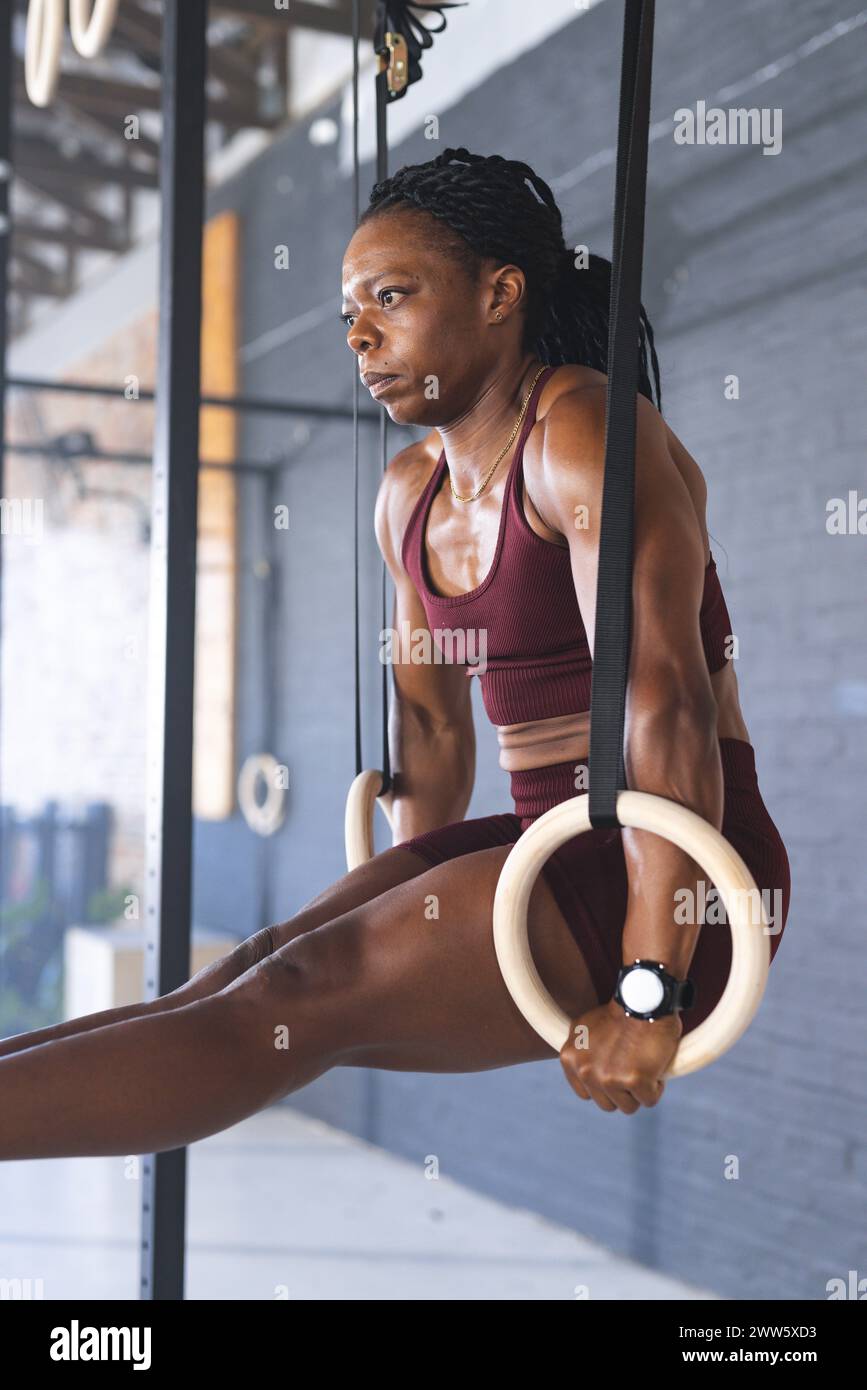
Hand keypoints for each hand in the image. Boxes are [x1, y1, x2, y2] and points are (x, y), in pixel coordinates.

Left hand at [559, 998, 682, 1113]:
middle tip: (632, 1066)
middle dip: (622, 1090)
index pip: (587, 1093)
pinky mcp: (634, 1081)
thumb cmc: (619, 1012)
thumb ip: (578, 1050)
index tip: (616, 1069)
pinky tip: (654, 1065)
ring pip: (628, 1106)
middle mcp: (585, 1071)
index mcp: (570, 1058)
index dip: (605, 1085)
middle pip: (607, 1104)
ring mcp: (608, 1077)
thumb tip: (576, 1066)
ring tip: (642, 1065)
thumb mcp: (584, 1027)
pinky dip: (656, 1087)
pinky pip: (649, 1100)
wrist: (642, 998)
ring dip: (638, 1091)